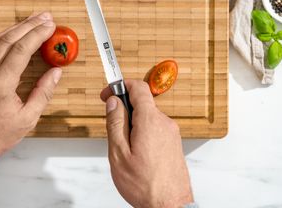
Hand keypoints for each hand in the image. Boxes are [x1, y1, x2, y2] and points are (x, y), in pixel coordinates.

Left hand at [0, 12, 60, 154]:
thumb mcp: (27, 118)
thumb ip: (43, 92)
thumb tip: (56, 71)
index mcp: (0, 85)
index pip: (21, 50)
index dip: (37, 34)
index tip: (50, 25)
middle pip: (8, 40)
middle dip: (28, 25)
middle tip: (44, 17)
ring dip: (14, 29)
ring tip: (31, 21)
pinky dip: (1, 40)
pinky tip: (12, 35)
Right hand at [101, 80, 193, 207]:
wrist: (170, 206)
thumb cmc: (145, 185)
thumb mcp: (119, 153)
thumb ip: (115, 123)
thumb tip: (113, 102)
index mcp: (150, 121)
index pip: (138, 87)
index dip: (120, 85)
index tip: (108, 94)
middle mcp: (164, 123)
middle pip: (142, 103)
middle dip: (124, 111)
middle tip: (113, 129)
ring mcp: (171, 133)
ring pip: (147, 118)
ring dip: (133, 125)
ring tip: (126, 150)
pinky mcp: (174, 143)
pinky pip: (155, 129)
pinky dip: (143, 134)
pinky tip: (137, 155)